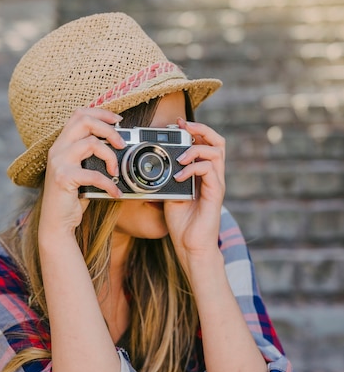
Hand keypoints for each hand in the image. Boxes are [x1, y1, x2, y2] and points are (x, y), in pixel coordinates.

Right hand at [39, 108, 125, 239]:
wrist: (56, 223)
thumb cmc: (71, 198)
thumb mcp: (80, 171)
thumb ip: (90, 156)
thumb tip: (117, 145)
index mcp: (61, 144)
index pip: (79, 114)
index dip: (101, 113)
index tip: (118, 121)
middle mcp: (57, 149)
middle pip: (84, 120)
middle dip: (108, 129)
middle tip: (121, 143)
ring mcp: (59, 163)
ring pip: (91, 143)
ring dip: (111, 156)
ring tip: (116, 171)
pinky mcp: (64, 178)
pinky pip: (94, 174)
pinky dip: (109, 184)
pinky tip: (115, 192)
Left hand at [164, 118, 225, 270]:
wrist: (191, 246)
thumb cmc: (181, 223)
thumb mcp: (168, 194)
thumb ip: (166, 178)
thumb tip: (153, 164)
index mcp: (203, 174)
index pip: (206, 143)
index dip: (194, 130)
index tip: (176, 124)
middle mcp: (213, 176)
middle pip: (217, 141)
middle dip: (201, 129)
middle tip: (184, 126)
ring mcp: (216, 184)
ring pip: (216, 151)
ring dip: (195, 149)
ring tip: (180, 158)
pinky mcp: (216, 193)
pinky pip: (209, 170)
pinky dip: (192, 168)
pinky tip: (179, 176)